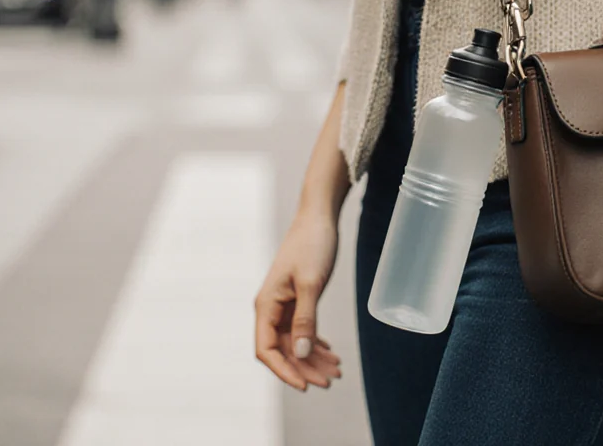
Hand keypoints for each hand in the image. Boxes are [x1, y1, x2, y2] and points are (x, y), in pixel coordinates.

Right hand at [254, 212, 342, 390]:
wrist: (319, 217)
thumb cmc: (312, 245)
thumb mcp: (311, 283)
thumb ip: (305, 319)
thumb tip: (302, 352)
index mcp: (266, 305)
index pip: (266, 350)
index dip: (284, 371)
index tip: (306, 386)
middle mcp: (271, 308)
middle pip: (283, 350)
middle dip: (305, 368)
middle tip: (331, 381)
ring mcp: (284, 304)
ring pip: (295, 342)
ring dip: (313, 358)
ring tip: (337, 370)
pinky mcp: (297, 298)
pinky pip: (302, 329)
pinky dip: (316, 342)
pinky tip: (330, 352)